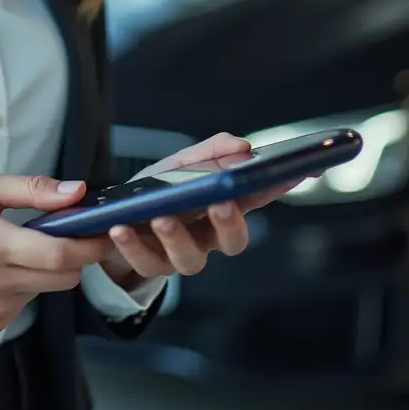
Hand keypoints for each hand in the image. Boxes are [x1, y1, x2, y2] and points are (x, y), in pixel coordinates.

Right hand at [0, 171, 107, 333]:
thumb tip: (77, 191)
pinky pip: (31, 302)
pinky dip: (30, 285)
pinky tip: (7, 272)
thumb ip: (32, 188)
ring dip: (50, 270)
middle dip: (77, 257)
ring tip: (25, 250)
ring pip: (50, 290)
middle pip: (63, 277)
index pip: (57, 254)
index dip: (88, 245)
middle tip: (75, 236)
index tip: (103, 232)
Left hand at [91, 132, 296, 288]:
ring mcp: (180, 254)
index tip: (298, 170)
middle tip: (221, 205)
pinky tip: (120, 228)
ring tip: (162, 219)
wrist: (112, 223)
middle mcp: (207, 236)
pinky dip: (132, 244)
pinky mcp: (150, 264)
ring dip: (177, 238)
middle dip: (230, 224)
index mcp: (221, 207)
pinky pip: (145, 261)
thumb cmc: (155, 193)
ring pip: (191, 259)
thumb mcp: (178, 166)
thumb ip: (209, 152)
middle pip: (233, 240)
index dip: (279, 185)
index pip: (257, 196)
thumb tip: (241, 145)